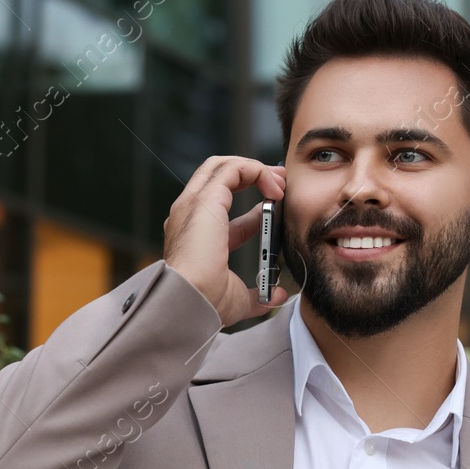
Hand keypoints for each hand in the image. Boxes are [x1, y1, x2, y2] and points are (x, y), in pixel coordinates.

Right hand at [162, 155, 291, 327]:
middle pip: (217, 176)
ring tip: (280, 182)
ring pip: (223, 166)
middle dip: (251, 173)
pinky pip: (233, 168)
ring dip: (256, 169)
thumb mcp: (237, 298)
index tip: (277, 210)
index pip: (225, 214)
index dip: (255, 211)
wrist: (190, 301)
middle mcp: (189, 215)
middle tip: (279, 182)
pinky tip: (274, 189)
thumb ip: (258, 295)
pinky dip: (257, 171)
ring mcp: (194, 204)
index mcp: (193, 236)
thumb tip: (275, 295)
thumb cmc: (205, 302)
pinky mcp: (205, 198)